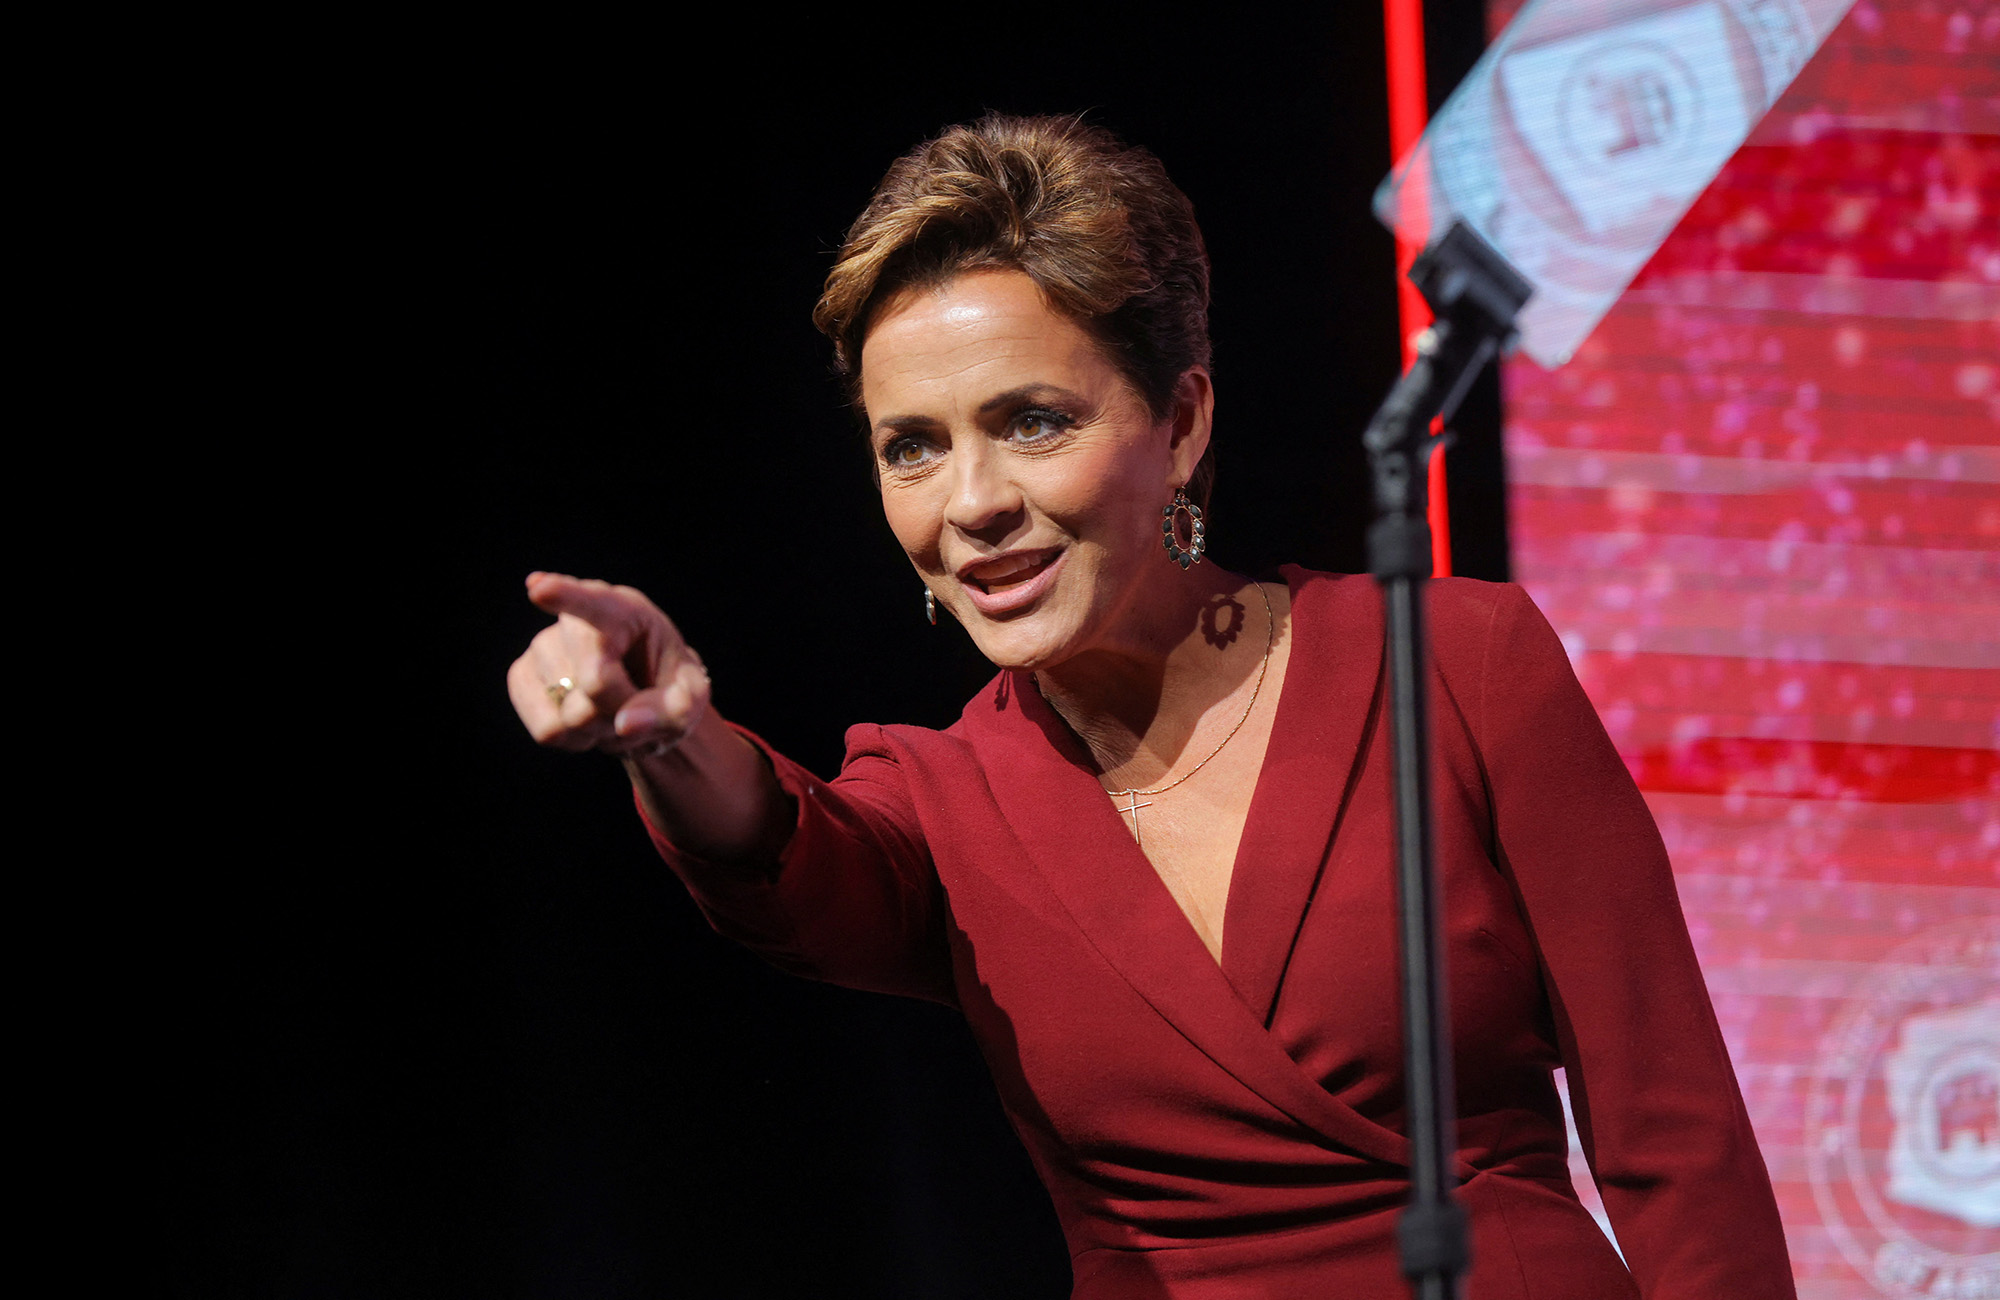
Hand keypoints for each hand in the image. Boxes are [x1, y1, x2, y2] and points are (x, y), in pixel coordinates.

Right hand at [507, 572, 712, 756]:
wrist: (643, 702)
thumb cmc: (670, 689)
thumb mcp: (691, 697)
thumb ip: (676, 707)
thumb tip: (626, 724)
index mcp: (623, 609)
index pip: (592, 601)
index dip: (563, 594)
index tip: (538, 590)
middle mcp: (574, 622)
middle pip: (596, 683)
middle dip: (624, 709)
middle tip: (639, 706)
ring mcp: (542, 648)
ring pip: (572, 716)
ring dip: (602, 729)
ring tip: (613, 711)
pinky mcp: (522, 678)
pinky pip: (548, 731)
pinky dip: (576, 740)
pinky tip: (588, 723)